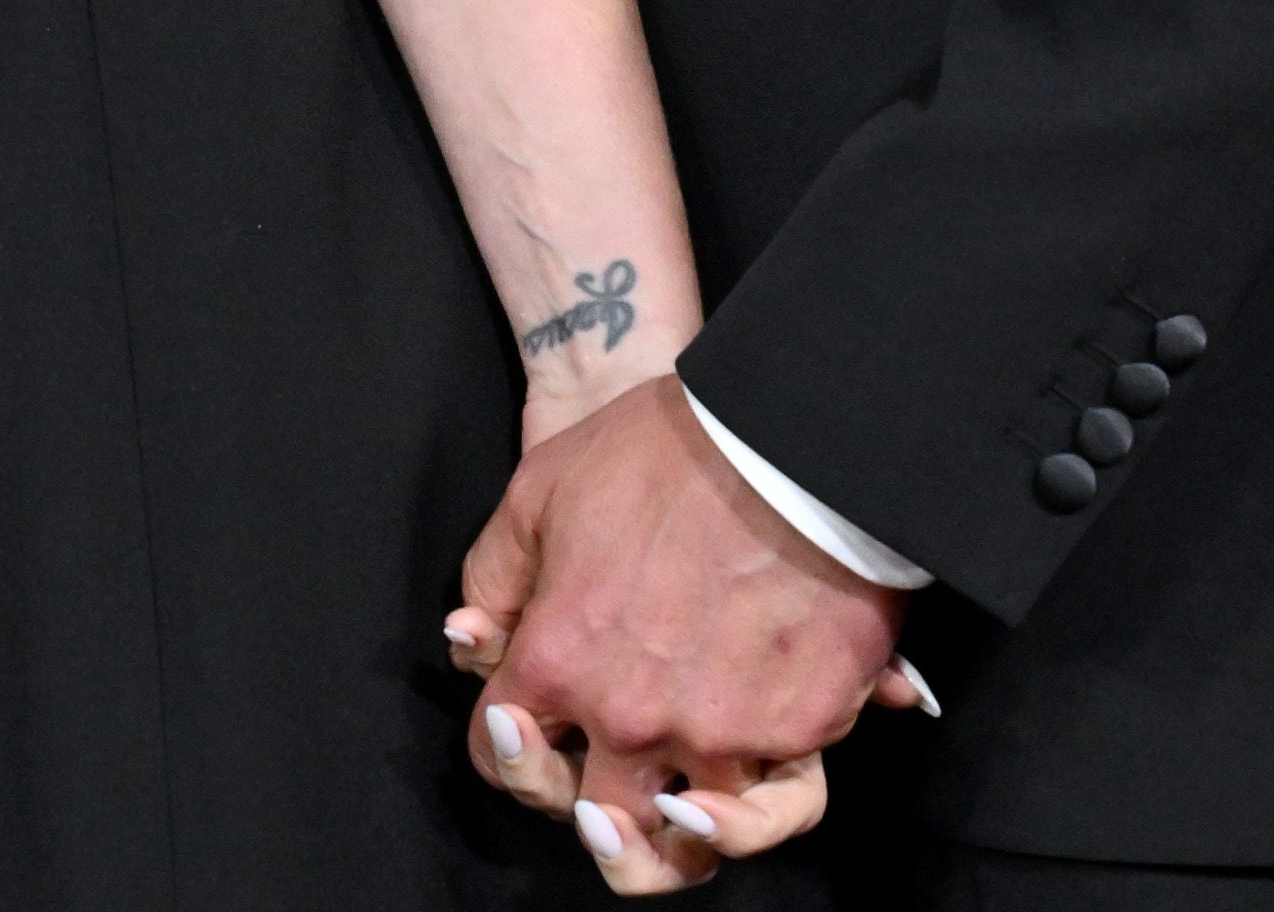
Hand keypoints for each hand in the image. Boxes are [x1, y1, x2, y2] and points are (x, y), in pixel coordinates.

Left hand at [451, 376, 929, 889]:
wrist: (785, 431)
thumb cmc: (661, 448)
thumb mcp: (540, 488)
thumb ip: (496, 576)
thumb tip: (475, 641)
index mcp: (557, 662)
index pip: (502, 755)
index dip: (512, 744)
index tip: (534, 728)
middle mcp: (630, 717)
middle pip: (595, 821)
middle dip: (592, 810)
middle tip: (607, 791)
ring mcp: (717, 733)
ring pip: (690, 842)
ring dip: (682, 837)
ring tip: (684, 817)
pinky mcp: (798, 729)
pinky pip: (779, 794)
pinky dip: (768, 795)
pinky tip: (755, 778)